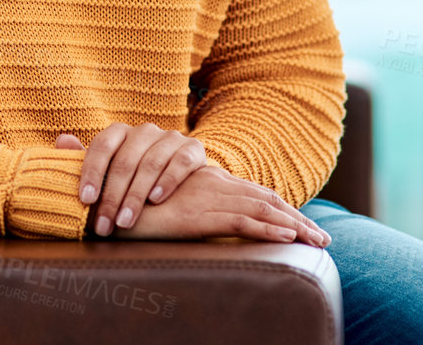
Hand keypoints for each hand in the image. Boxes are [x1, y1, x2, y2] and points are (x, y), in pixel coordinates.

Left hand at [54, 122, 207, 235]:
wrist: (188, 183)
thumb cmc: (138, 179)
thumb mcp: (112, 172)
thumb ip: (89, 161)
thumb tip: (62, 141)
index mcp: (121, 132)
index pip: (102, 146)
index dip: (92, 172)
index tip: (85, 200)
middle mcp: (145, 131)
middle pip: (125, 160)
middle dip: (113, 196)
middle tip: (105, 225)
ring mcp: (170, 138)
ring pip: (151, 162)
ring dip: (136, 195)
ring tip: (126, 220)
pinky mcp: (193, 149)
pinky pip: (180, 162)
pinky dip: (167, 181)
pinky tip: (156, 199)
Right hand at [108, 164, 330, 246]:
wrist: (99, 199)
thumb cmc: (118, 199)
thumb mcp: (149, 201)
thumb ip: (163, 198)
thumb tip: (170, 206)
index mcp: (202, 182)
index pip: (249, 194)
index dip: (277, 209)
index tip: (300, 225)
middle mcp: (210, 185)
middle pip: (264, 200)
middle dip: (296, 220)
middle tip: (324, 238)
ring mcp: (207, 198)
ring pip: (262, 209)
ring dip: (294, 225)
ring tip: (320, 241)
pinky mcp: (198, 213)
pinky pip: (243, 220)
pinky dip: (269, 228)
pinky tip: (291, 238)